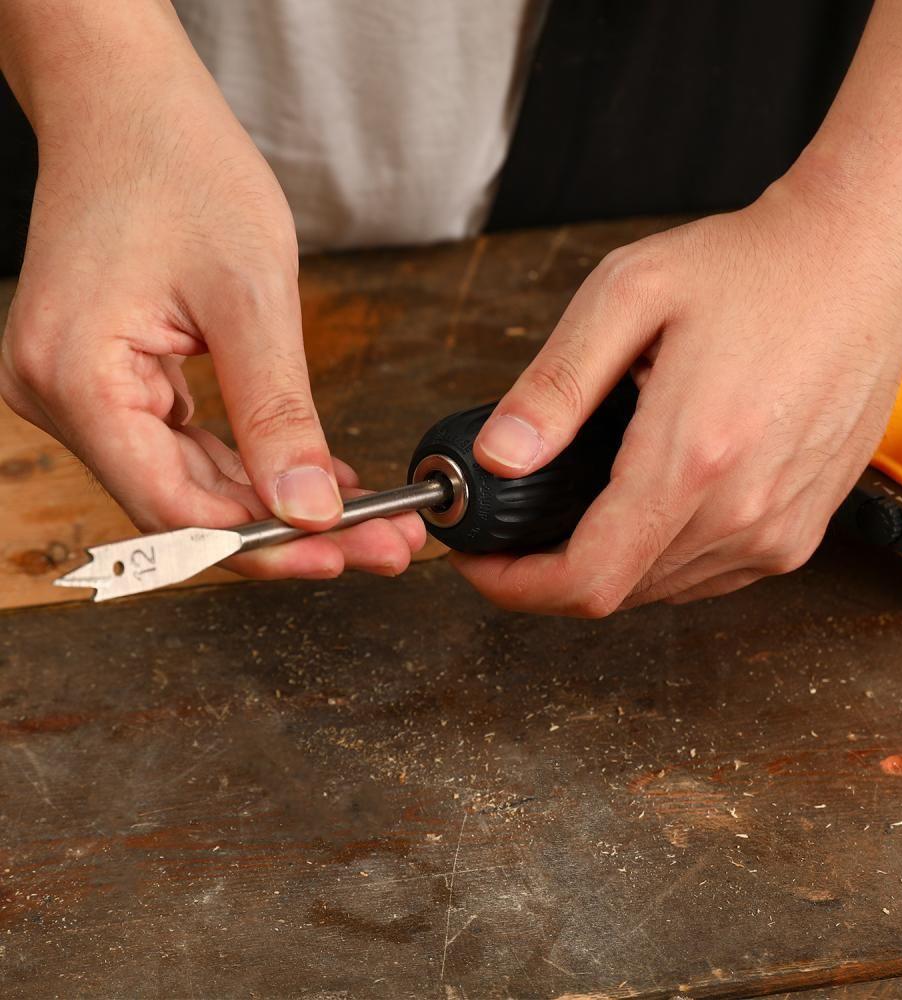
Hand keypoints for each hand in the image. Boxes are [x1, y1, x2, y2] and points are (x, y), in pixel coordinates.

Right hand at [0, 4, 422, 578]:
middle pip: (187, 505)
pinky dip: (256, 465)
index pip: (174, 506)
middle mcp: (62, 397)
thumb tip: (309, 510)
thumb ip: (278, 415)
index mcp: (76, 378)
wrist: (130, 102)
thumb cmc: (178, 167)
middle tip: (379, 544)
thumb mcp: (250, 297)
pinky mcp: (113, 381)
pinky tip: (321, 479)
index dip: (262, 545)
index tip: (341, 555)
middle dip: (289, 531)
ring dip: (280, 505)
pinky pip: (189, 445)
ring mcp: (83, 392)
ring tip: (371, 518)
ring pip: (193, 482)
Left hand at [452, 173, 901, 612]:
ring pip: (659, 589)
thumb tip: (500, 457)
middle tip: (519, 521)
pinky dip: (657, 555)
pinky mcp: (799, 531)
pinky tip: (646, 502)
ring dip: (605, 562)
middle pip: (617, 593)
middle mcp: (743, 512)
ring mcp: (778, 531)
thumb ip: (555, 386)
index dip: (517, 585)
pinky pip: (706, 575)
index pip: (586, 580)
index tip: (482, 561)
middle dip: (549, 571)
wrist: (864, 262)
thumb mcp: (628, 294)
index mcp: (692, 458)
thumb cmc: (757, 270)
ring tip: (580, 502)